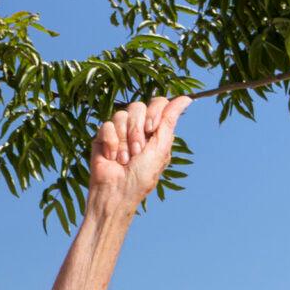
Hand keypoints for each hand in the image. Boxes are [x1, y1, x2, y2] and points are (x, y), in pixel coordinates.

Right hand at [86, 95, 189, 218]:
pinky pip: (106, 125)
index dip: (154, 112)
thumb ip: (170, 120)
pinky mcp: (103, 137)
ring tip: (124, 159)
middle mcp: (137, 128)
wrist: (117, 192)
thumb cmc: (142, 177)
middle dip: (137, 130)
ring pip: (121, 115)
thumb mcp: (161, 147)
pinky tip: (111, 157)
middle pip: (138, 106)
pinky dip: (111, 143)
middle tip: (137, 151)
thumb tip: (187, 98)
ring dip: (124, 141)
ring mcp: (119, 131)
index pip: (157, 103)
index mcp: (154, 129)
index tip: (152, 129)